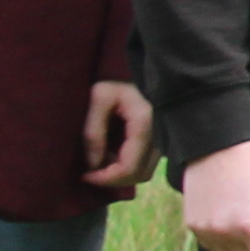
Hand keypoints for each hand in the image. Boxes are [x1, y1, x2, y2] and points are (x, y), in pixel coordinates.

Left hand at [80, 80, 155, 194]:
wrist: (147, 70)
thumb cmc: (117, 80)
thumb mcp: (99, 98)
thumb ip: (93, 131)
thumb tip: (92, 164)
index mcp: (145, 124)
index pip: (129, 168)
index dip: (106, 178)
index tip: (84, 175)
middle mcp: (161, 135)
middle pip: (139, 175)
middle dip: (112, 179)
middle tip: (89, 172)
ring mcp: (165, 139)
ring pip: (144, 172)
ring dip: (120, 174)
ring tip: (100, 161)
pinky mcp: (162, 141)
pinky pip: (146, 164)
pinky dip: (127, 167)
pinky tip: (112, 154)